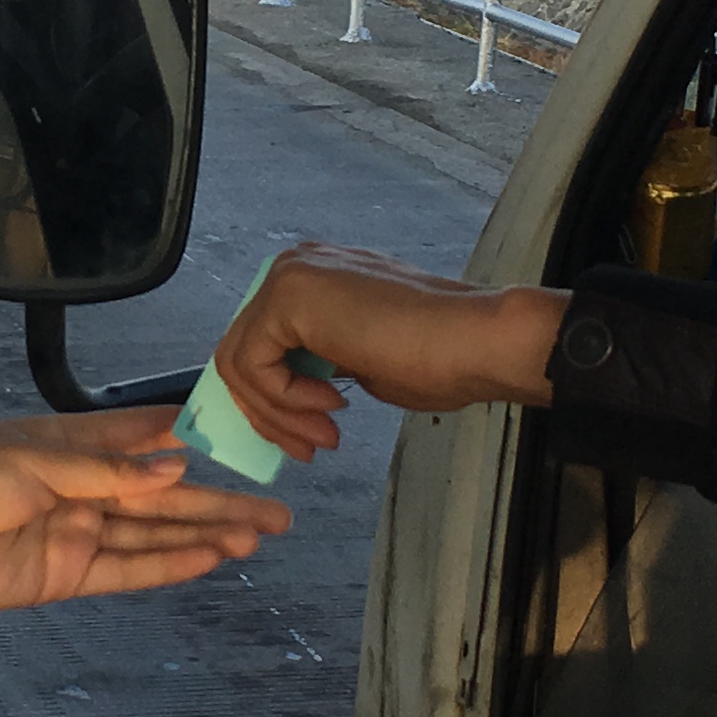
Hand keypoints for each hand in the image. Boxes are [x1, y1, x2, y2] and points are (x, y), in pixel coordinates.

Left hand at [0, 409, 290, 615]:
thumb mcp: (34, 462)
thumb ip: (110, 472)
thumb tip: (178, 468)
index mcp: (71, 443)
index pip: (148, 438)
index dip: (198, 440)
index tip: (251, 439)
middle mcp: (82, 487)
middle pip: (165, 495)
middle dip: (220, 500)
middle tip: (278, 508)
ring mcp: (77, 532)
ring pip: (156, 534)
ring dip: (207, 535)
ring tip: (259, 535)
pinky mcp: (66, 575)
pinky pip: (129, 570)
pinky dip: (170, 565)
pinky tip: (211, 559)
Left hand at [210, 242, 569, 464]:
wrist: (475, 341)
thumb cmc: (440, 355)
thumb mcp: (363, 365)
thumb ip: (322, 366)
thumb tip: (296, 389)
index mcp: (315, 280)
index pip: (261, 344)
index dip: (273, 401)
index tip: (304, 438)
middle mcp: (296, 267)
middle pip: (242, 352)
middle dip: (269, 413)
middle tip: (306, 449)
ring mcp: (291, 276)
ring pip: (240, 362)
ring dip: (278, 414)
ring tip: (323, 438)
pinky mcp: (288, 295)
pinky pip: (253, 363)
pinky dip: (282, 399)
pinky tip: (329, 407)